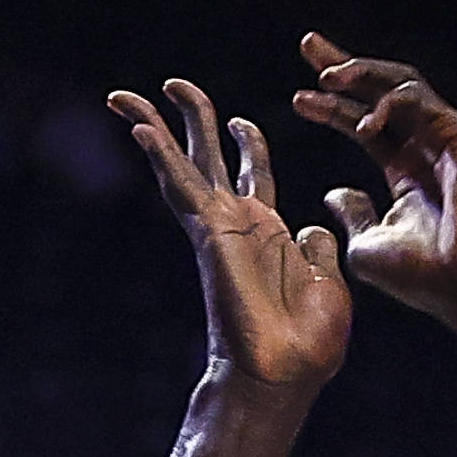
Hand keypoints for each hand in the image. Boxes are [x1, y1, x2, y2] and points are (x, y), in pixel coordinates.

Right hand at [108, 80, 346, 390]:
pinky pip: (181, 186)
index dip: (246, 144)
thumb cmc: (309, 341)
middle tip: (173, 84)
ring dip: (158, 126)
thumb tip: (314, 228)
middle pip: (207, 157)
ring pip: (183, 163)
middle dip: (192, 119)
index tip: (241, 120)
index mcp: (269, 232)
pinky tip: (141, 128)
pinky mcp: (210, 233)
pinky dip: (161, 156)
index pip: (252, 174)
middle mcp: (239, 223)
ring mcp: (219, 226)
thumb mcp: (326, 281)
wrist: (287, 372)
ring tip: (130, 94)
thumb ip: (318, 248)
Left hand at [290, 36, 456, 319]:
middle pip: (381, 91)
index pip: (362, 123)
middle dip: (345, 66)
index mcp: (406, 171)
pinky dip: (389, 103)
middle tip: (308, 44)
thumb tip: (334, 193)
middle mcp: (426, 148)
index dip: (330, 105)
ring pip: (402, 84)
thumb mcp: (367, 244)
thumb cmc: (422, 275)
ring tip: (328, 77)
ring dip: (362, 73)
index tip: (297, 99)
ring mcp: (446, 139)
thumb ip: (352, 213)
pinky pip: (420, 102)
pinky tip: (364, 123)